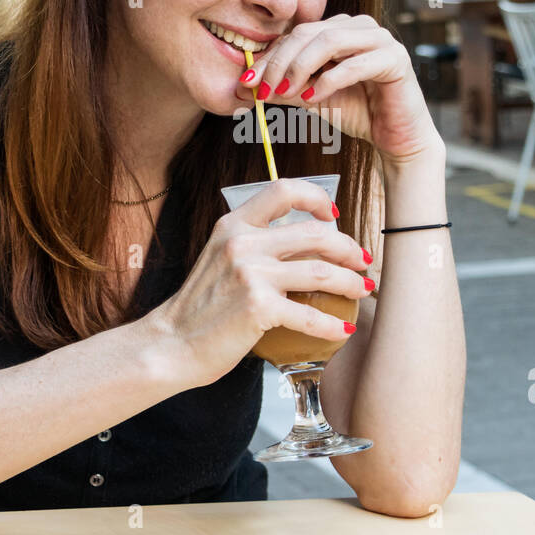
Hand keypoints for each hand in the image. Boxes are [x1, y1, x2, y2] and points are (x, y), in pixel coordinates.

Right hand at [153, 178, 372, 385]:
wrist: (171, 344)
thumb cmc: (200, 307)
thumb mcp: (220, 257)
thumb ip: (254, 244)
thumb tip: (302, 244)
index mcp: (234, 224)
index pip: (283, 190)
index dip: (316, 197)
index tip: (333, 214)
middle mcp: (243, 242)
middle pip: (316, 233)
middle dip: (348, 248)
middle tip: (362, 261)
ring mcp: (250, 274)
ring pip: (321, 272)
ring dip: (350, 283)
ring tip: (362, 291)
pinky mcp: (258, 307)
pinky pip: (309, 314)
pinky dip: (331, 325)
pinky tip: (341, 330)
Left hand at [237, 14, 441, 165]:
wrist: (396, 138)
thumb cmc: (357, 113)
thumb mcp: (311, 99)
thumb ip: (283, 90)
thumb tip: (245, 89)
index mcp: (338, 28)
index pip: (295, 35)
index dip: (268, 58)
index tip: (245, 83)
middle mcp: (359, 26)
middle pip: (308, 33)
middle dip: (280, 62)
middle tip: (261, 89)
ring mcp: (380, 39)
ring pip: (329, 41)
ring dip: (300, 68)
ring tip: (284, 93)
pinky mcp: (395, 59)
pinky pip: (355, 64)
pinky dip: (328, 81)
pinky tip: (311, 99)